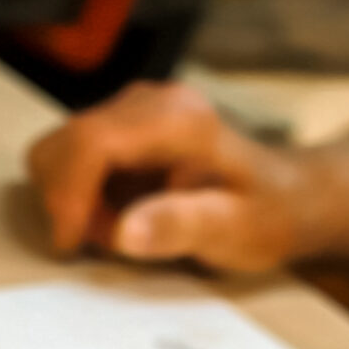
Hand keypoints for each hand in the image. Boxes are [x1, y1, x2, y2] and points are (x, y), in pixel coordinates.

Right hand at [25, 82, 326, 272]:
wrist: (288, 196)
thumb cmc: (268, 216)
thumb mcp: (234, 231)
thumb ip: (181, 227)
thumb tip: (124, 231)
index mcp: (176, 119)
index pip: (91, 143)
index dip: (67, 197)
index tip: (72, 245)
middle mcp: (148, 102)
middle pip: (64, 143)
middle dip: (66, 202)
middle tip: (103, 243)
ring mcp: (133, 110)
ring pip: (60, 150)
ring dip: (71, 200)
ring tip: (114, 231)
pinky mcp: (124, 127)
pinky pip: (74, 159)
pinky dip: (79, 196)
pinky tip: (117, 217)